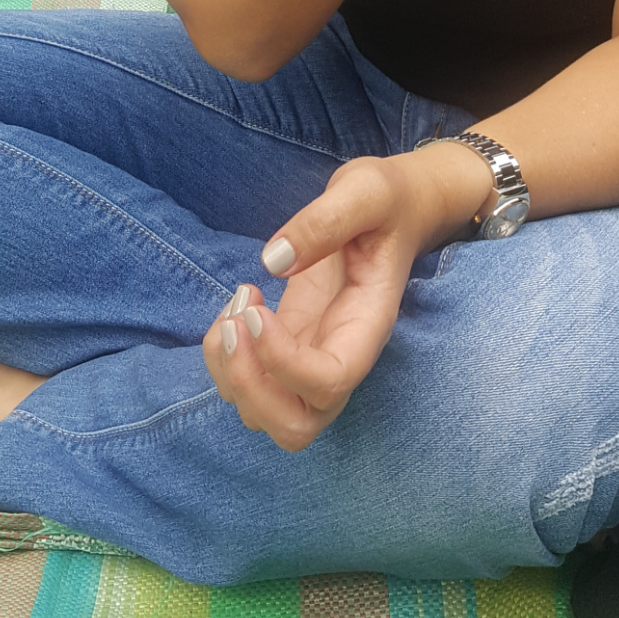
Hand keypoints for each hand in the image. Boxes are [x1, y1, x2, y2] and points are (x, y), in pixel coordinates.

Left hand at [201, 142, 488, 451]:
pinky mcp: (287, 348)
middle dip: (250, 386)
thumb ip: (325, 220)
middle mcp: (340, 357)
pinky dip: (223, 357)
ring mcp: (311, 359)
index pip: (329, 383)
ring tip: (238, 305)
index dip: (283, 363)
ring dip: (230, 372)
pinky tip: (237, 306)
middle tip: (241, 318)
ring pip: (263, 417)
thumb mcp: (365, 190)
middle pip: (295, 427)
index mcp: (367, 327)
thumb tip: (273, 261)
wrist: (395, 208)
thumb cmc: (387, 200)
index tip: (259, 309)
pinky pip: (247, 385)